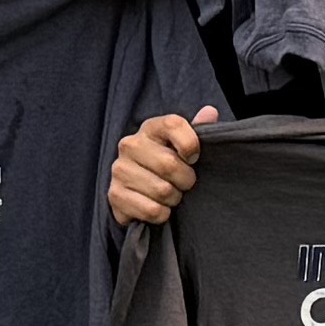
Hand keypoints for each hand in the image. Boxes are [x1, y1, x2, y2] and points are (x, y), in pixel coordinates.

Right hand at [107, 107, 214, 229]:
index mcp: (150, 128)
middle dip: (186, 180)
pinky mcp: (114, 195)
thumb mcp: (184, 146)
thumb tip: (210, 112)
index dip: (191, 144)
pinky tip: (158, 208)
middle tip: (184, 184)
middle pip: (169, 164)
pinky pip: (151, 210)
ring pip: (162, 190)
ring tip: (170, 195)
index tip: (194, 158)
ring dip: (174, 199)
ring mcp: (119, 170)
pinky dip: (162, 214)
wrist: (139, 193)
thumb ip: (199, 129)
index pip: (174, 124)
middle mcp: (130, 145)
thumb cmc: (168, 166)